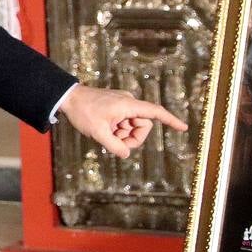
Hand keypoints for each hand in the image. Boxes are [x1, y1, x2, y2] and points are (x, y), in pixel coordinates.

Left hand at [58, 85, 186, 158]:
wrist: (68, 98)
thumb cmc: (83, 112)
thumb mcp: (98, 133)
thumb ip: (114, 146)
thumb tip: (126, 153)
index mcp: (128, 105)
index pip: (155, 112)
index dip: (170, 121)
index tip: (183, 128)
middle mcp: (128, 103)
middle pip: (143, 126)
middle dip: (133, 138)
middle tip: (115, 144)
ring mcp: (122, 105)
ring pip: (132, 126)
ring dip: (123, 135)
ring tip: (106, 135)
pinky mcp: (116, 107)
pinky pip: (124, 123)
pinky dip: (117, 131)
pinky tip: (104, 131)